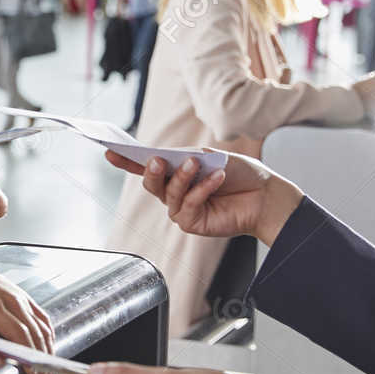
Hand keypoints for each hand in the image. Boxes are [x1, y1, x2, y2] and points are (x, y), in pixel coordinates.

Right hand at [104, 150, 302, 243]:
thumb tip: (167, 160)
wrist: (265, 194)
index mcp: (176, 171)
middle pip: (151, 182)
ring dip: (182, 177)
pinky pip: (188, 205)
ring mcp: (182, 209)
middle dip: (151, 171)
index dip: (126, 160)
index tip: (109, 149)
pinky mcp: (192, 223)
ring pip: (168, 194)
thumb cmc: (240, 173)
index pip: (146, 166)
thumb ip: (187, 158)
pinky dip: (201, 189)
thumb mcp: (211, 156)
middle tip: (157, 160)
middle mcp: (175, 191)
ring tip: (196, 164)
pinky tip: (216, 179)